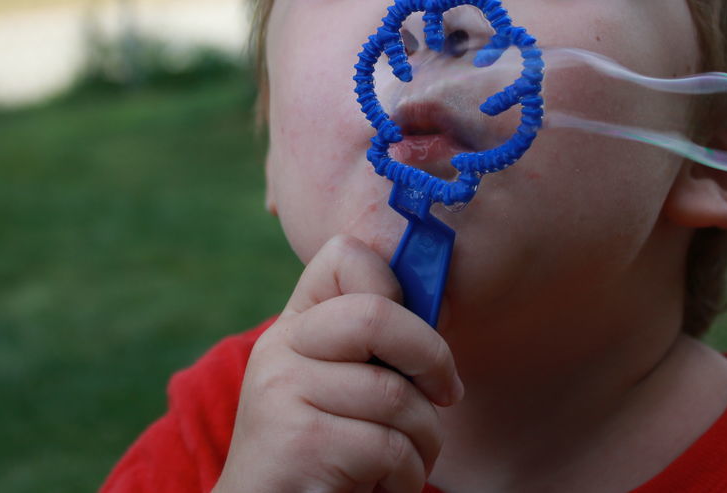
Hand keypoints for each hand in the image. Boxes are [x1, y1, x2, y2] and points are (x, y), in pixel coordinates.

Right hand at [214, 234, 463, 492]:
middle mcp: (280, 348)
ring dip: (425, 440)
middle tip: (445, 394)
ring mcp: (283, 391)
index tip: (418, 335)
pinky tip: (381, 488)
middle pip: (376, 314)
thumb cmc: (326, 454)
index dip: (398, 285)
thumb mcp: (341, 387)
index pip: (345, 256)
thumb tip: (439, 309)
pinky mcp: (301, 442)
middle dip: (431, 356)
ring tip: (405, 462)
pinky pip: (389, 447)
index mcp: (296, 325)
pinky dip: (405, 477)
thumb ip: (374, 346)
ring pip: (395, 395)